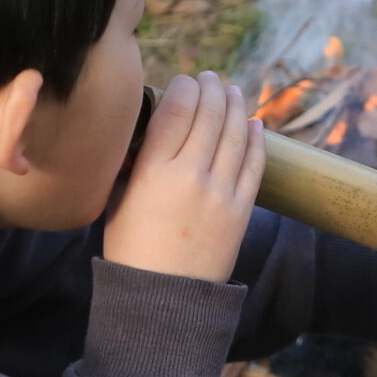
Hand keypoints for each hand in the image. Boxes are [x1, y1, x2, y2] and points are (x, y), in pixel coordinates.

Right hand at [105, 73, 263, 282]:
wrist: (163, 298)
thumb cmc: (131, 250)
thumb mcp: (118, 201)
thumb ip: (135, 164)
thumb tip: (150, 132)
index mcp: (153, 172)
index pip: (176, 111)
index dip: (185, 88)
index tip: (185, 80)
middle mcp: (190, 176)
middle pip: (210, 116)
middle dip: (212, 90)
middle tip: (211, 78)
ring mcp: (220, 193)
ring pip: (236, 134)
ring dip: (236, 107)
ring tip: (233, 91)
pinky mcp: (241, 211)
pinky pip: (254, 165)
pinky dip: (257, 139)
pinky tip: (256, 124)